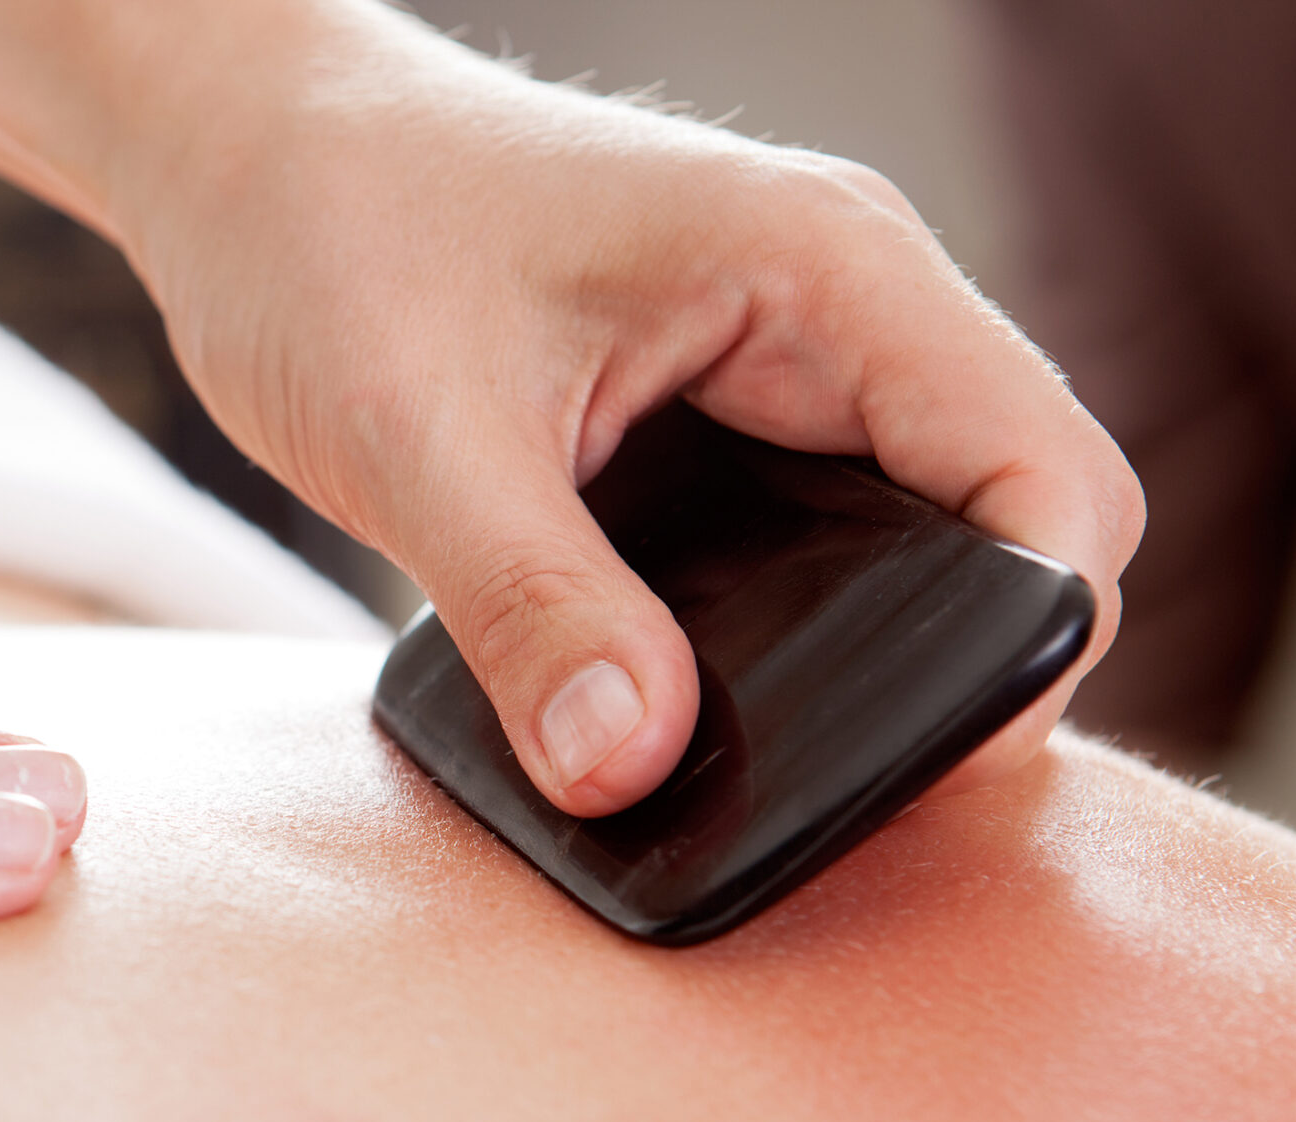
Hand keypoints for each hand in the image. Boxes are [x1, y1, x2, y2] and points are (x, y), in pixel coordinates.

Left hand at [111, 5, 1143, 813]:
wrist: (251, 154)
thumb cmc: (333, 226)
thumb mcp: (418, 436)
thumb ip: (532, 607)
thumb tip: (632, 768)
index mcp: (826, 269)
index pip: (1044, 474)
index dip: (1032, 638)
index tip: (933, 766)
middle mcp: (843, 311)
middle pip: (1013, 524)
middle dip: (961, 668)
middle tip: (843, 795)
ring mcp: (793, 364)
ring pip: (927, 544)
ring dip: (882, 655)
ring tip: (775, 766)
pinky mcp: (729, 416)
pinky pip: (828, 543)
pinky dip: (802, 633)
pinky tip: (707, 704)